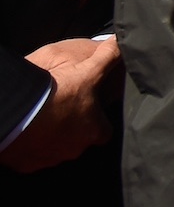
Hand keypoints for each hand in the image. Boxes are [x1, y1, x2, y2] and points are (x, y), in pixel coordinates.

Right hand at [0, 37, 119, 173]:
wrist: (18, 114)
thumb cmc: (59, 94)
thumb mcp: (88, 71)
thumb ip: (108, 57)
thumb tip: (121, 42)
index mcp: (95, 131)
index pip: (105, 130)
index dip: (99, 119)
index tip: (91, 109)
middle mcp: (76, 150)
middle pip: (81, 140)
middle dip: (75, 128)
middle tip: (64, 110)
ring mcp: (52, 159)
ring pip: (56, 149)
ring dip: (53, 136)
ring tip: (46, 118)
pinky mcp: (29, 164)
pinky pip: (33, 156)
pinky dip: (32, 146)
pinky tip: (29, 129)